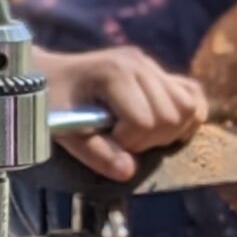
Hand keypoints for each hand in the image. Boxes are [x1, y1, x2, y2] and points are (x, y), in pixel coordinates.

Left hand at [42, 47, 209, 179]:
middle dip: (147, 139)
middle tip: (118, 140)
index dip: (126, 142)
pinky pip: (193, 95)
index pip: (144, 121)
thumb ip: (94, 152)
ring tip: (137, 134)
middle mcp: (138, 63)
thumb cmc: (48, 100)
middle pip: (171, 116)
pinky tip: (161, 127)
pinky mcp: (158, 73)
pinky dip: (185, 117)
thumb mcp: (62, 128)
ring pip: (188, 107)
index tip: (103, 140)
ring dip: (168, 131)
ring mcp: (150, 65)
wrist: (43, 74)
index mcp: (114, 71)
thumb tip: (128, 172)